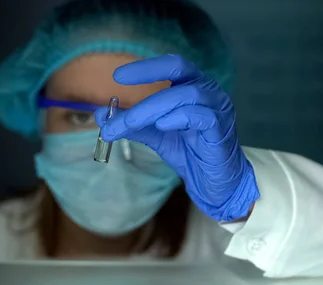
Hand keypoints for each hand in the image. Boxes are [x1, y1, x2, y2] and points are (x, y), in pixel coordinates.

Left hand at [95, 54, 258, 221]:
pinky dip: (179, 117)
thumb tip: (101, 115)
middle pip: (179, 69)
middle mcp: (208, 90)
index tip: (118, 76)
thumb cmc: (189, 151)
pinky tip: (162, 125)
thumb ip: (132, 124)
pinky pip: (203, 116)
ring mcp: (218, 108)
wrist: (214, 181)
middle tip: (118, 88)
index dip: (146, 67)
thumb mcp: (155, 134)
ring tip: (131, 121)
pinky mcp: (222, 129)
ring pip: (187, 95)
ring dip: (153, 106)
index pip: (172, 64)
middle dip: (148, 74)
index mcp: (192, 86)